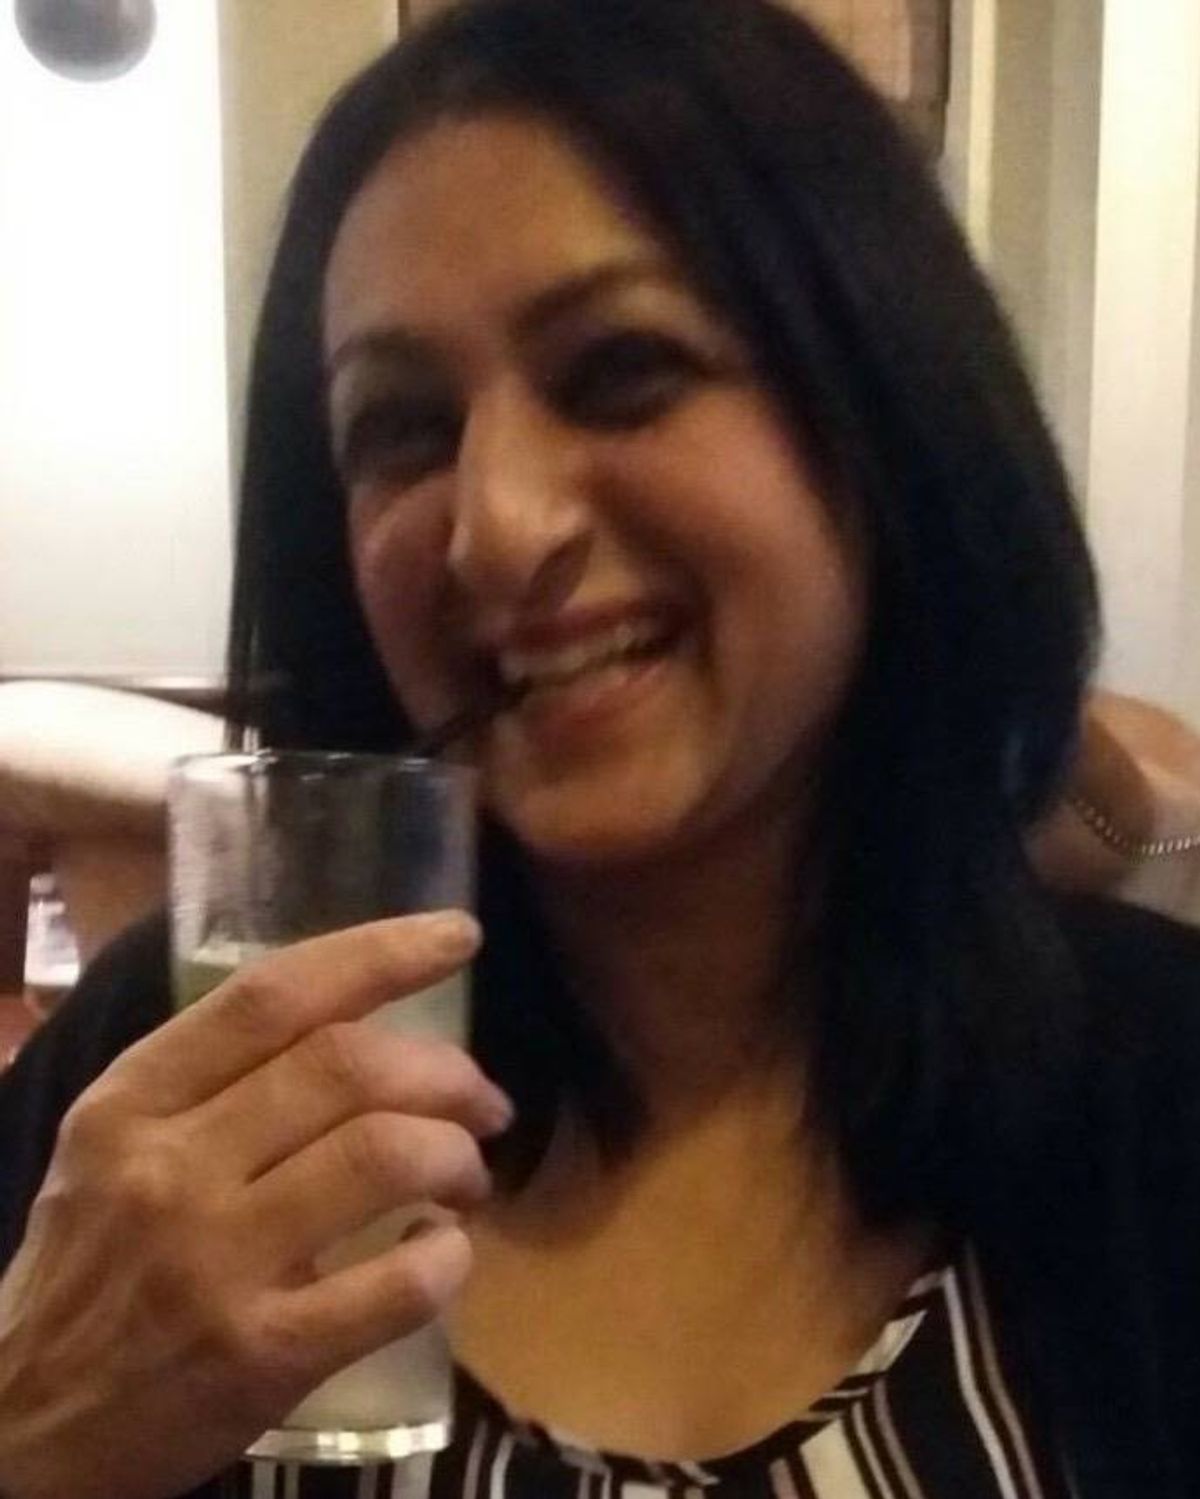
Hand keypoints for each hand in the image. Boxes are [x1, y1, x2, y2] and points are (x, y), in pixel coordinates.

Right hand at [0, 911, 508, 1498]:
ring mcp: (214, 1265)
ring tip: (467, 1178)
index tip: (459, 934)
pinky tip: (444, 1253)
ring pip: (384, 1155)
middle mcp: (169, 1168)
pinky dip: (448, 1258)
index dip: (381, 951)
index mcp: (133, 1102)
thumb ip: (214, 1079)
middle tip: (483, 1102)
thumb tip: (361, 1025)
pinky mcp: (260, 1357)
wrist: (21, 1428)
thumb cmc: (89, 1267)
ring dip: (456, 1156)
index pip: (272, 994)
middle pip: (347, 1066)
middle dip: (446, 1072)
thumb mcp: (115, 1147)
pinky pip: (397, 1285)